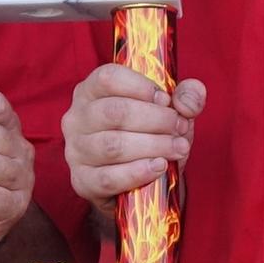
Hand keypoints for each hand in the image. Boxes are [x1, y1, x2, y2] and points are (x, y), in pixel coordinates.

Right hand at [63, 64, 199, 208]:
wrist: (138, 184)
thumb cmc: (148, 136)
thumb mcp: (169, 112)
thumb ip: (185, 97)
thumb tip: (188, 100)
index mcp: (90, 91)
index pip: (108, 78)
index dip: (141, 86)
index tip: (167, 100)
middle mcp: (76, 118)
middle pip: (114, 112)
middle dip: (156, 119)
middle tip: (180, 128)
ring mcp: (75, 151)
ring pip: (112, 145)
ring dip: (153, 146)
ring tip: (178, 148)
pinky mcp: (82, 181)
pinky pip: (108, 178)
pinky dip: (137, 172)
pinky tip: (159, 167)